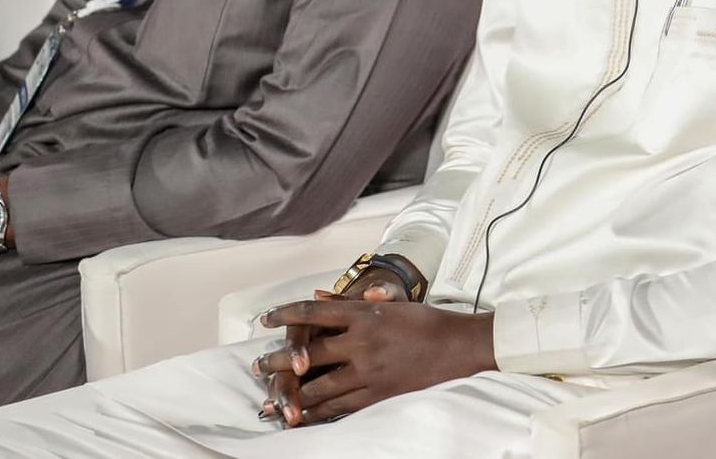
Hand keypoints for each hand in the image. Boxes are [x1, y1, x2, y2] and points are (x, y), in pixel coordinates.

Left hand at [255, 297, 495, 425]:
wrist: (458, 348)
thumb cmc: (427, 322)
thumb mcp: (391, 304)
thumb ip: (353, 303)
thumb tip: (320, 297)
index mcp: (365, 314)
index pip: (316, 312)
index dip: (287, 315)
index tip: (266, 320)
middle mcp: (362, 341)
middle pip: (308, 352)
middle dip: (278, 361)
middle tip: (257, 366)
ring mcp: (369, 371)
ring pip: (318, 386)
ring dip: (291, 393)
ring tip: (270, 399)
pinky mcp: (377, 395)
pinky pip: (338, 408)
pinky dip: (316, 413)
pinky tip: (301, 417)